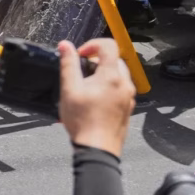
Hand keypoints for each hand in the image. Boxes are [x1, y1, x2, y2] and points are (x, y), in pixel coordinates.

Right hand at [58, 39, 134, 157]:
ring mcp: (129, 96)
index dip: (93, 44)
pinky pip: (121, 89)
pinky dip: (110, 87)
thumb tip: (65, 45)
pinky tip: (95, 100)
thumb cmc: (83, 121)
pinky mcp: (128, 108)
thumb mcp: (69, 90)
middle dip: (97, 60)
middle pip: (115, 59)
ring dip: (104, 74)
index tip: (81, 55)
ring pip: (119, 74)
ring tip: (87, 88)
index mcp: (112, 76)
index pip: (109, 45)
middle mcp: (125, 84)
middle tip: (82, 72)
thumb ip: (68, 64)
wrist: (98, 149)